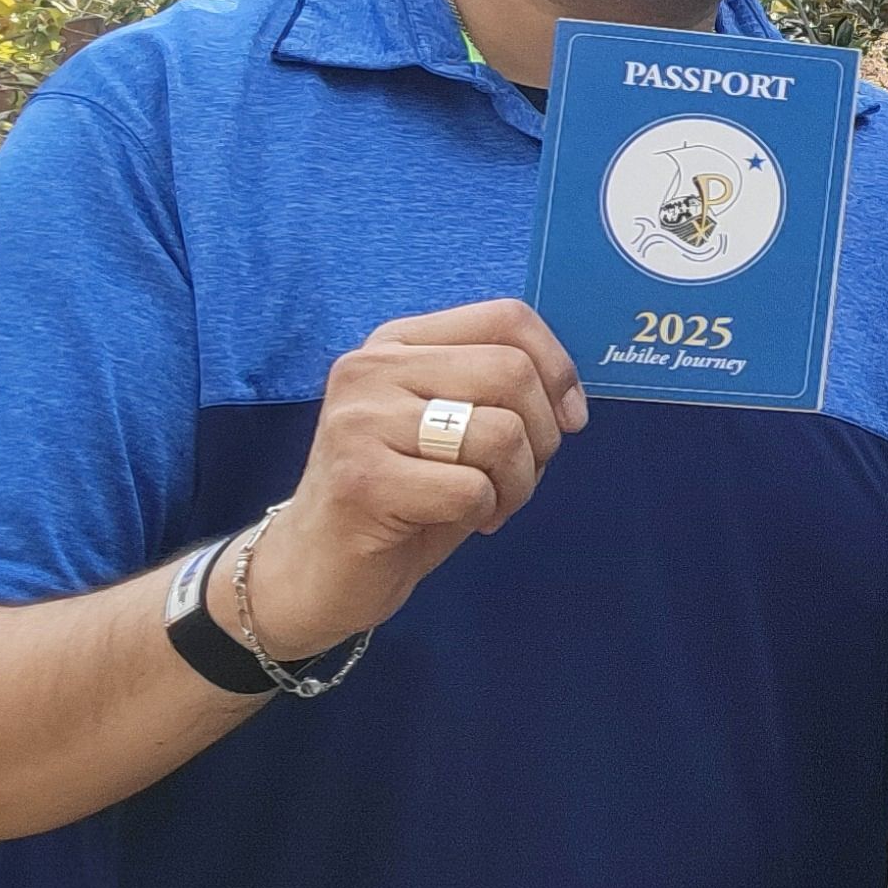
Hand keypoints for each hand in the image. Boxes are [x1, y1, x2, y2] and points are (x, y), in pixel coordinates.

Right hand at [236, 301, 587, 659]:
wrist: (316, 568)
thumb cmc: (401, 495)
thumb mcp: (451, 426)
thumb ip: (498, 392)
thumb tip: (569, 396)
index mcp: (397, 343)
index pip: (506, 318)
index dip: (557, 368)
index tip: (570, 417)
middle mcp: (371, 369)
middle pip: (511, 372)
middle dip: (544, 434)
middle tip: (522, 474)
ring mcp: (360, 423)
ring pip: (499, 432)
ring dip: (519, 481)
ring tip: (491, 502)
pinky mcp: (362, 482)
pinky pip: (471, 488)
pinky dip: (486, 511)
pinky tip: (461, 521)